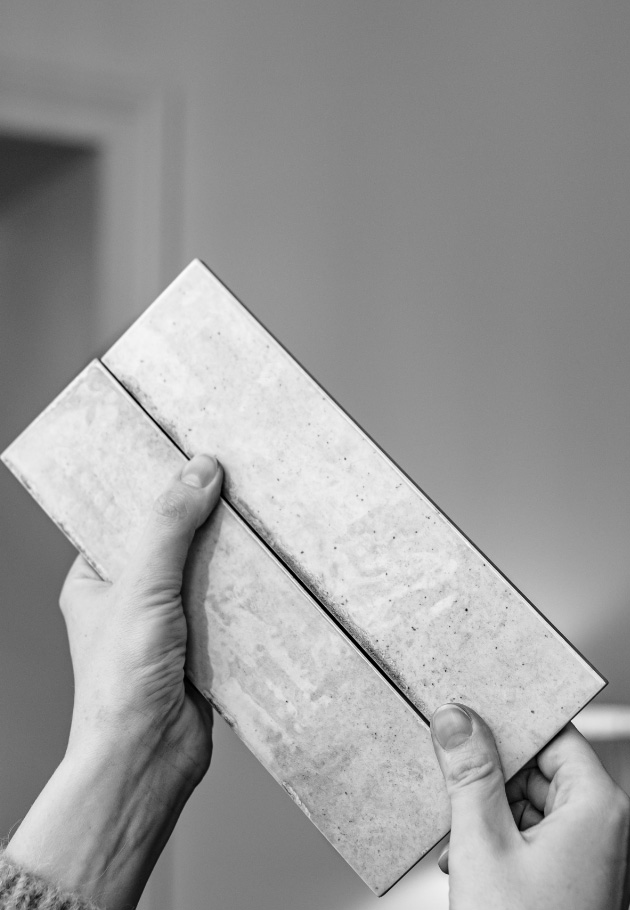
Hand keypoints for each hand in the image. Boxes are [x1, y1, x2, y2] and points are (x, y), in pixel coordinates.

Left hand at [5, 454, 222, 908]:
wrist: (147, 760)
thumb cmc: (121, 681)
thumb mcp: (141, 588)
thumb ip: (169, 528)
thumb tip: (200, 470)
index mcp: (97, 579)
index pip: (126, 517)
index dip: (156, 486)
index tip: (190, 454)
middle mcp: (131, 598)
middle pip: (172, 541)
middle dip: (203, 515)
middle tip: (237, 475)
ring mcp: (169, 623)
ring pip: (205, 572)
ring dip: (231, 553)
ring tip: (262, 510)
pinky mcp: (204, 646)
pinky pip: (230, 606)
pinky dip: (249, 590)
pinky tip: (273, 565)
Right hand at [430, 703, 629, 909]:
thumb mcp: (482, 844)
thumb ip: (470, 774)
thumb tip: (458, 720)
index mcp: (597, 807)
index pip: (555, 735)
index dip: (512, 724)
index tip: (473, 716)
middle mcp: (604, 829)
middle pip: (541, 771)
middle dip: (492, 779)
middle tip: (453, 783)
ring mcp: (591, 858)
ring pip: (533, 806)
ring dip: (489, 814)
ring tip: (458, 838)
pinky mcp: (574, 881)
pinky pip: (535, 839)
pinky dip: (500, 841)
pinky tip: (467, 859)